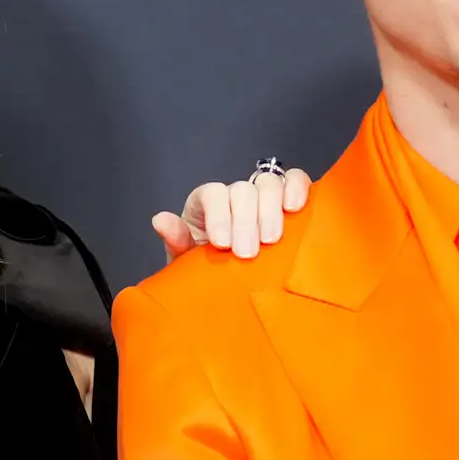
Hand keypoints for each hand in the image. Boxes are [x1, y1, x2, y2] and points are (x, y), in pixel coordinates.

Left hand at [153, 166, 311, 263]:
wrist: (229, 278)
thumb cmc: (206, 267)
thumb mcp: (186, 259)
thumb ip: (176, 240)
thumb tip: (161, 221)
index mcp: (206, 203)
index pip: (212, 194)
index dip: (218, 216)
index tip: (222, 244)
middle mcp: (234, 194)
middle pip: (242, 191)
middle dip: (245, 222)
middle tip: (247, 253)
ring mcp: (261, 194)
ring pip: (268, 183)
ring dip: (271, 210)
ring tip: (272, 240)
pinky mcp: (286, 199)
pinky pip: (294, 181)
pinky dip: (297, 189)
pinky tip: (295, 208)